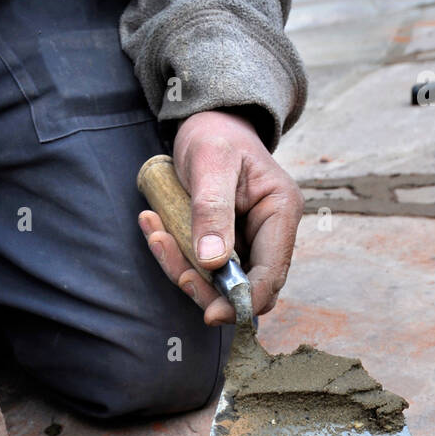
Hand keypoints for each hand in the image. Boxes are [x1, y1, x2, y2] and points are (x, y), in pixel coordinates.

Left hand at [138, 110, 303, 324]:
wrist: (208, 121)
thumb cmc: (215, 133)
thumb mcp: (211, 161)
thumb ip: (213, 210)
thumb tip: (213, 263)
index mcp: (280, 212)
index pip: (271, 276)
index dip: (244, 301)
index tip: (211, 313)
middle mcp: (270, 233)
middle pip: (247, 289)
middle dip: (208, 291)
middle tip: (177, 273)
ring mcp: (249, 242)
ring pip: (220, 283)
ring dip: (184, 270)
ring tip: (155, 234)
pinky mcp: (226, 245)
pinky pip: (202, 267)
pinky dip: (176, 256)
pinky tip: (154, 228)